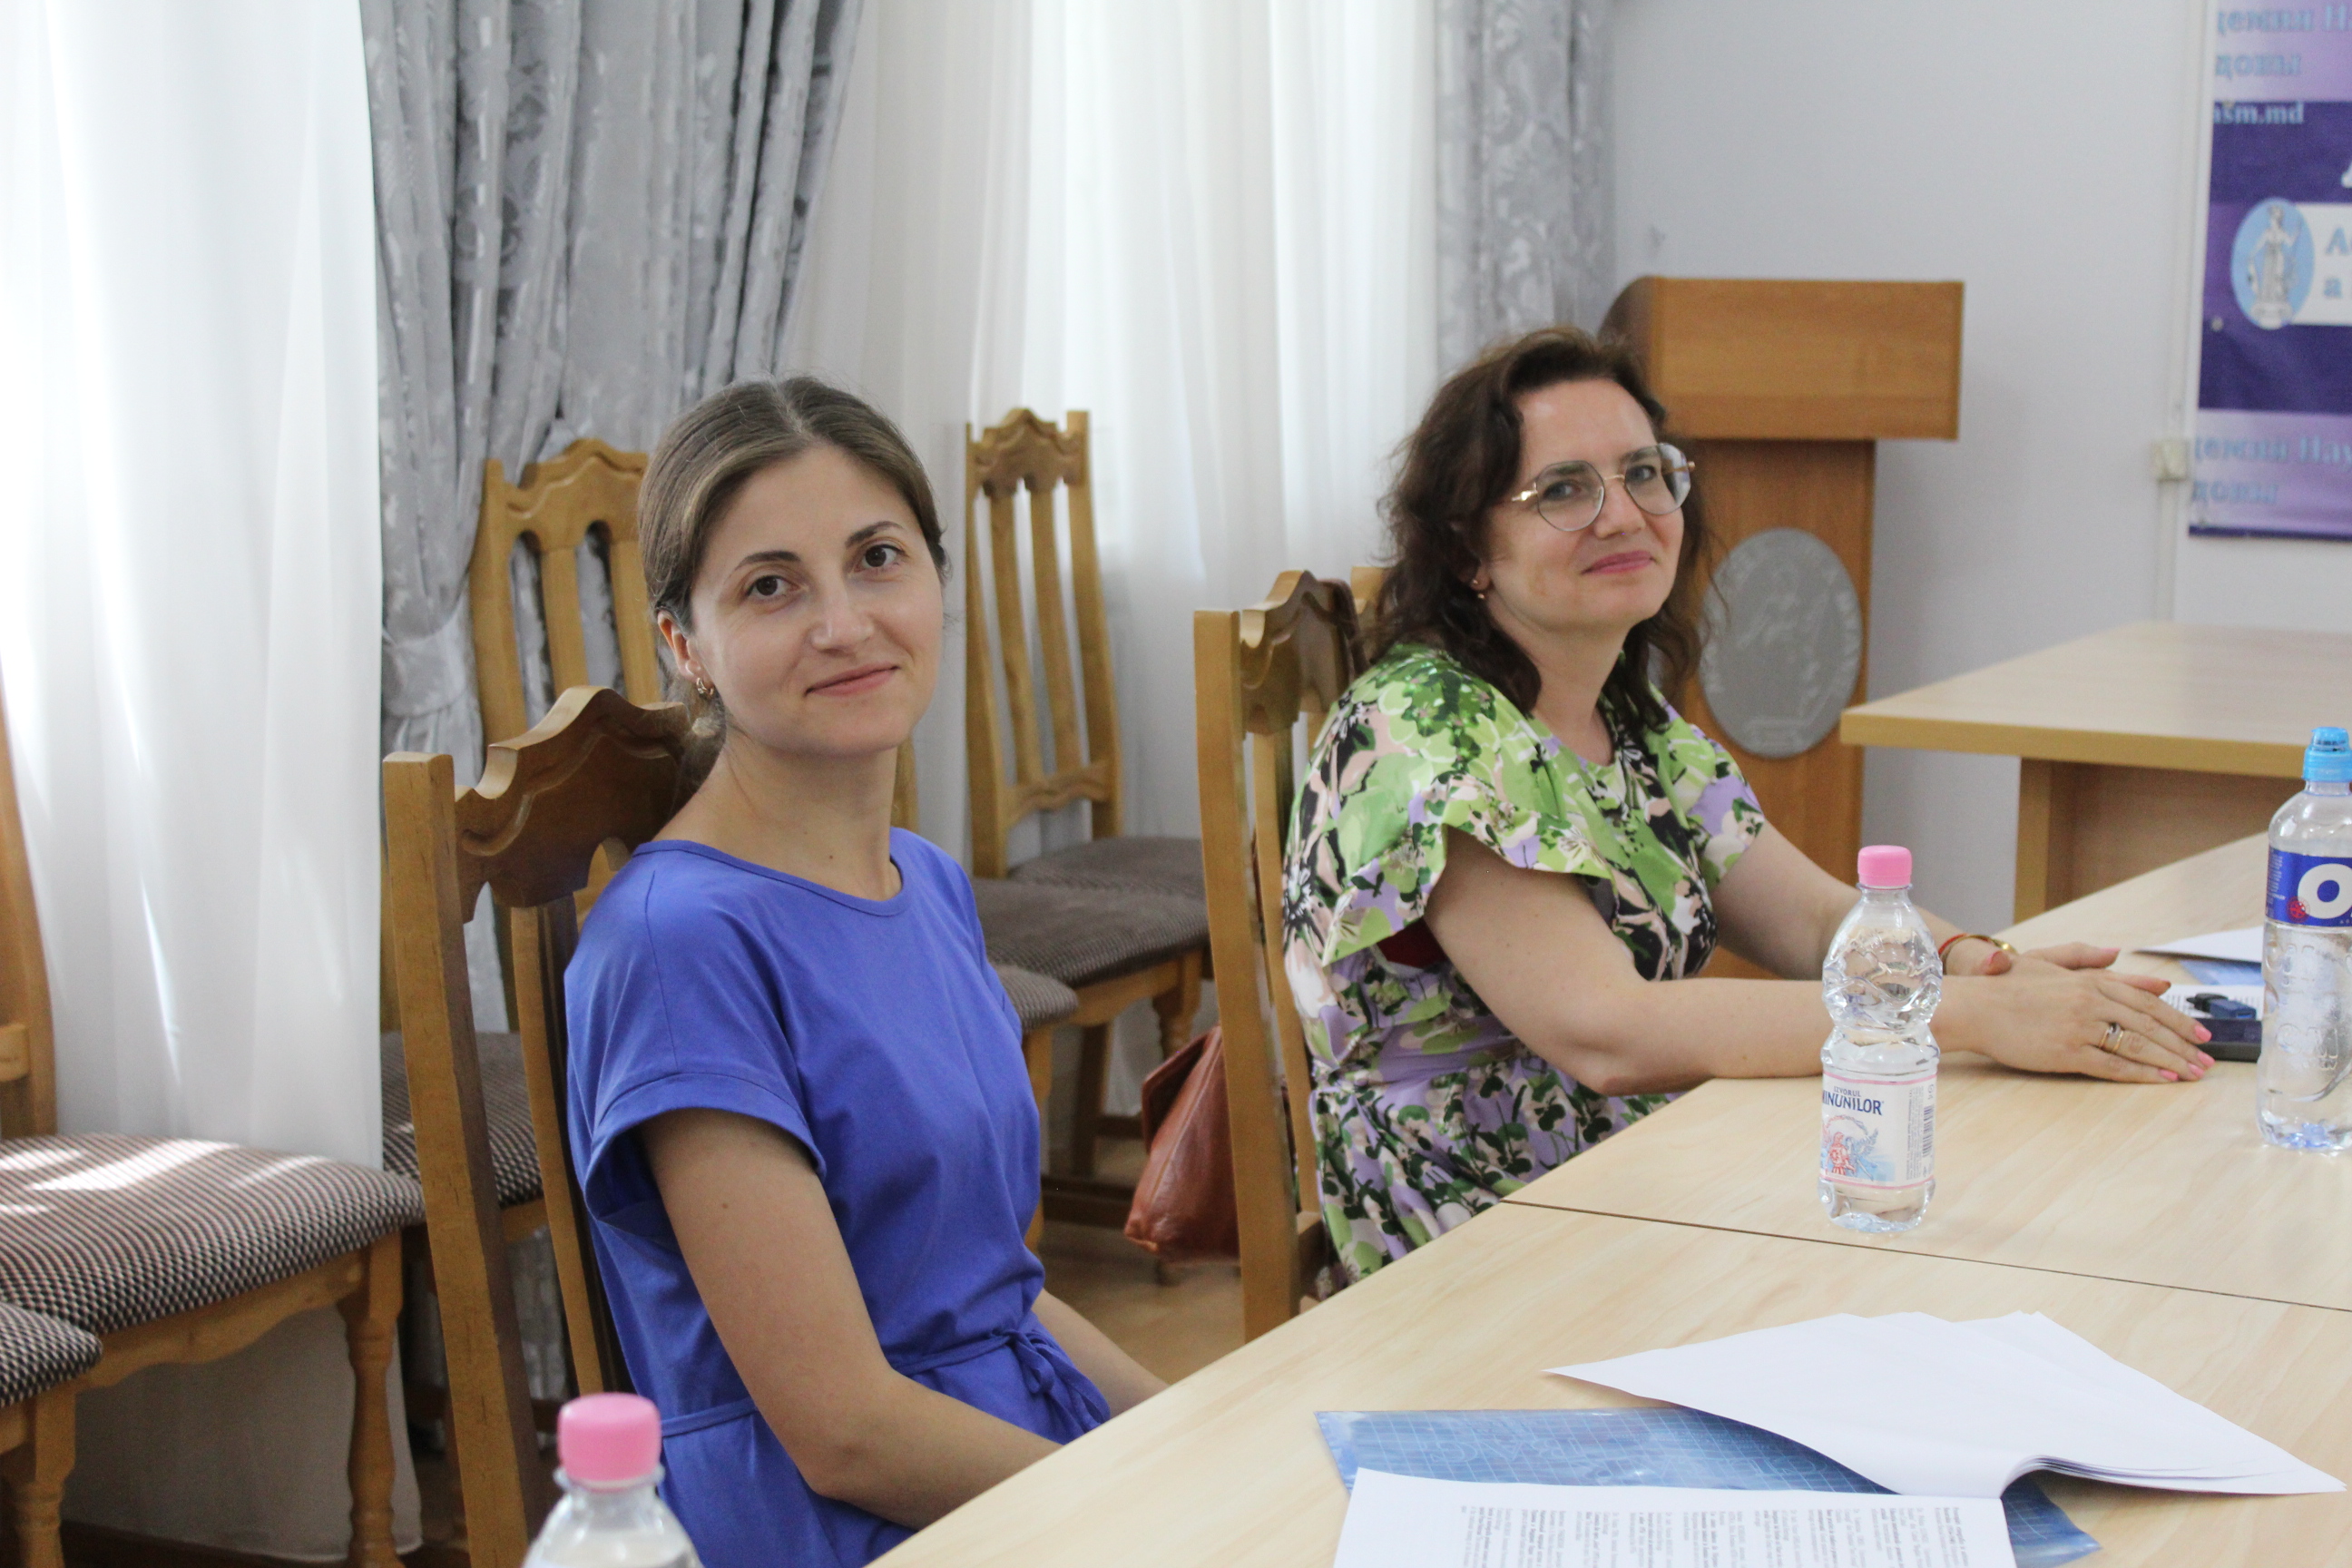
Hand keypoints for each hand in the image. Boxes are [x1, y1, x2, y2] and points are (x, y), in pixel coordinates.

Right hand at [1941, 955, 2214, 1082]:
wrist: (1974, 1006)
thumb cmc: (2007, 986)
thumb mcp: (2048, 962)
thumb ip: (2087, 960)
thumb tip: (2119, 954)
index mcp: (2090, 980)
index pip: (2146, 1000)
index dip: (2177, 1017)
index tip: (2200, 1033)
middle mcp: (2090, 1001)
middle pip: (2149, 1024)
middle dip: (2182, 1043)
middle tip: (2207, 1059)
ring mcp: (2080, 1027)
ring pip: (2137, 1046)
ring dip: (2170, 1061)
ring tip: (2191, 1074)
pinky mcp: (2066, 1052)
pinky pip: (2113, 1066)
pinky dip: (2141, 1073)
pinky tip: (2160, 1079)